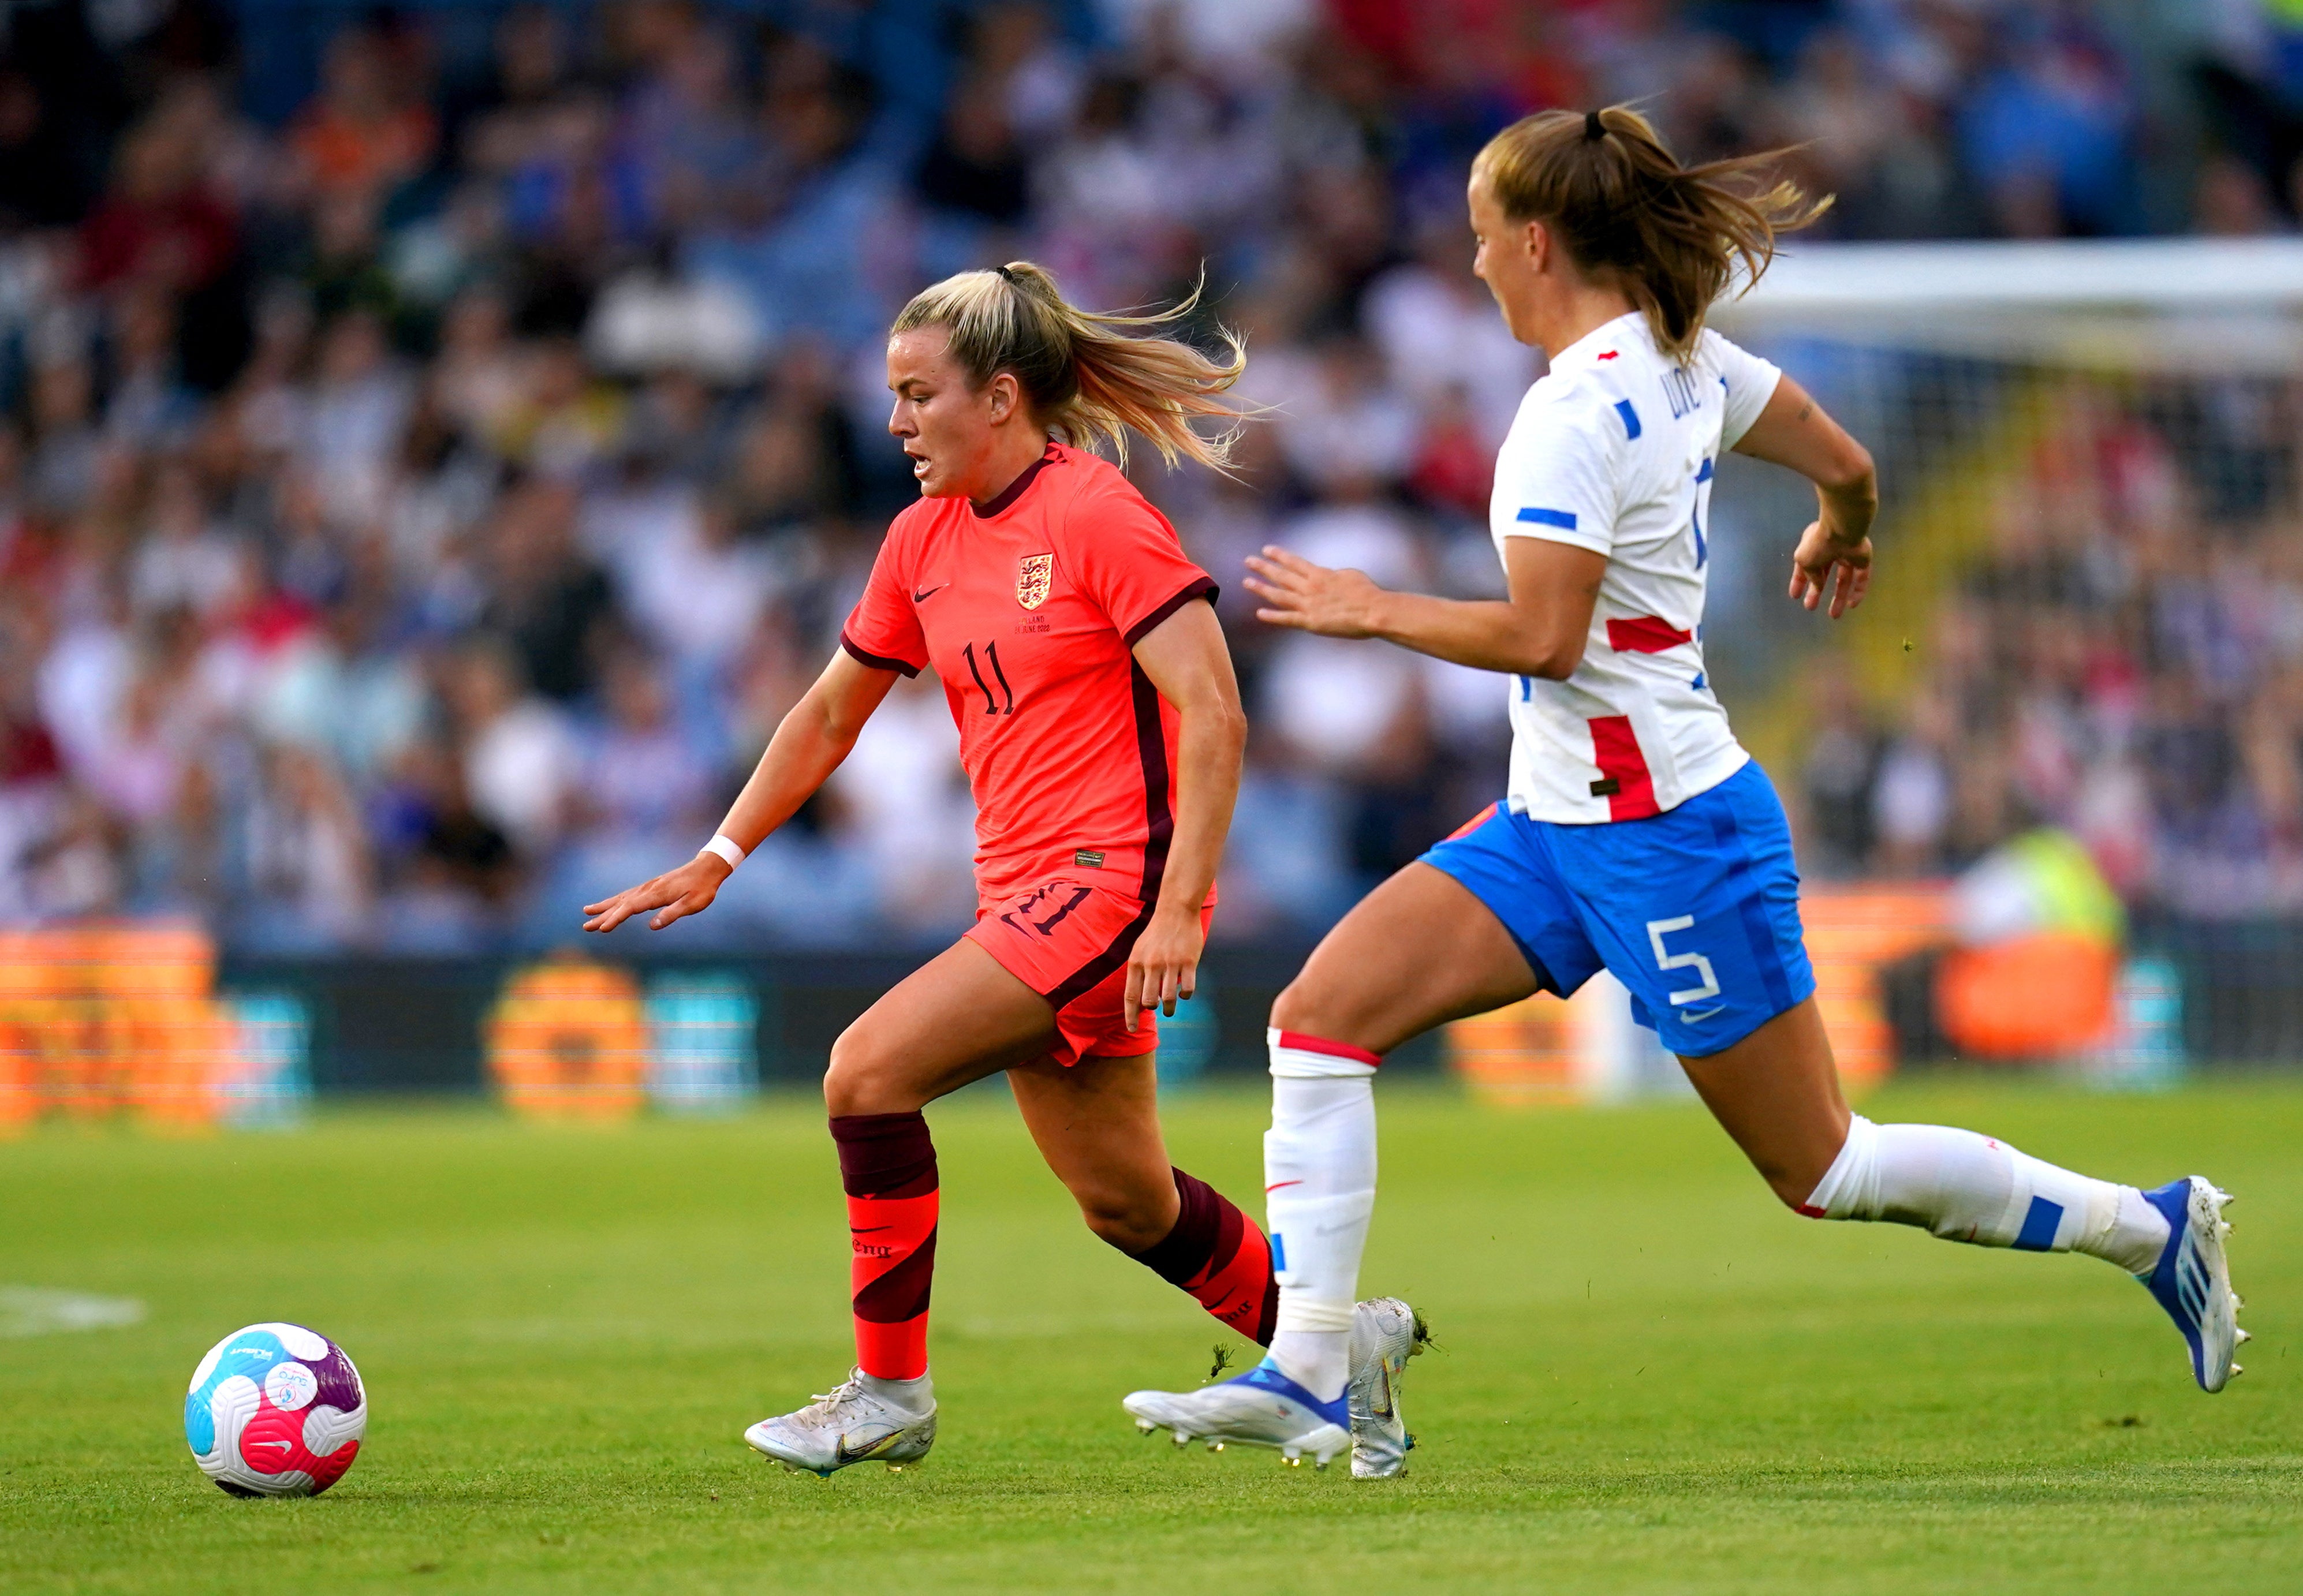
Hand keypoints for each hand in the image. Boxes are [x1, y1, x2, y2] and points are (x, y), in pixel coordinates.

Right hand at [581, 854, 730, 933]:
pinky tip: (610, 904)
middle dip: (602, 915)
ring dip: (604, 906)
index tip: (602, 928)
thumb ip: (673, 913)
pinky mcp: (651, 886)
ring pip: (622, 898)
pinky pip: (628, 895)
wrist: (707, 868)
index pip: (631, 908)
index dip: (615, 918)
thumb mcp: (693, 904)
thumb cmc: (702, 888)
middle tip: (585, 926)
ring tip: (587, 912)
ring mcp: (648, 886)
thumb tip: (652, 926)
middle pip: (621, 903)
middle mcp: (649, 889)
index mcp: (657, 894)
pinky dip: (616, 900)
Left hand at [1123, 905, 1204, 1033]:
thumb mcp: (1139, 951)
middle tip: (1157, 1008)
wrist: (1176, 912)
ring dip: (1169, 1009)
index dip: (1130, 1016)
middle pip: (1148, 1001)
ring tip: (1170, 1009)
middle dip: (1152, 1009)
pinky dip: (1185, 996)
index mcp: (1136, 962)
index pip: (1130, 996)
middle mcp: (1151, 964)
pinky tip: (1184, 992)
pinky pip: (1187, 989)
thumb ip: (1137, 974)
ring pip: (1167, 999)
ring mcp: (1170, 963)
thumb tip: (1137, 1002)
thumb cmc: (1156, 935)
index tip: (1132, 1029)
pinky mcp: (1189, 962)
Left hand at [1243, 546, 1385, 637]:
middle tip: (1248, 561)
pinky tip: (1259, 613)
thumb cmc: (1366, 592)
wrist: (1372, 611)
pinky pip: (1287, 619)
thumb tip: (1327, 575)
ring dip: (1261, 588)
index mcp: (1320, 574)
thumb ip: (1333, 574)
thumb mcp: (1349, 575)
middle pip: (1282, 575)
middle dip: (1263, 567)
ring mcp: (1308, 605)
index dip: (1279, 555)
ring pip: (1279, 595)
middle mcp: (1310, 587)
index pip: (1294, 562)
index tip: (1266, 550)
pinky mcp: (1310, 622)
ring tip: (1247, 582)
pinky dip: (1272, 616)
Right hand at [1788, 520, 1870, 618]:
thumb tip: (1817, 587)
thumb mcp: (1804, 561)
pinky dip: (1858, 592)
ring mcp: (1848, 555)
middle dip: (1817, 592)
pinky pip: (1861, 579)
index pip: (1805, 567)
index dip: (1799, 582)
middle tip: (1810, 608)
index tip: (1795, 596)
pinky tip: (1852, 605)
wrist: (1842, 530)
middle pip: (1825, 575)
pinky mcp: (1863, 560)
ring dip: (1839, 598)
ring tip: (1834, 615)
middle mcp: (1830, 551)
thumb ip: (1811, 576)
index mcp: (1813, 547)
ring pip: (1844, 580)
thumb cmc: (1818, 544)